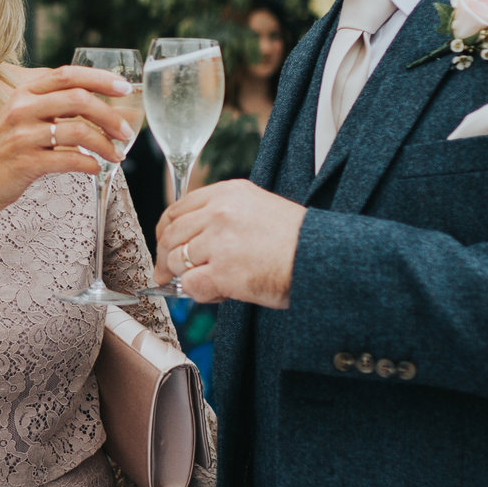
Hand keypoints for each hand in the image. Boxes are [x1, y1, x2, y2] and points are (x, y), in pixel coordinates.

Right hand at [0, 66, 130, 219]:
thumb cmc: (5, 150)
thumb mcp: (22, 118)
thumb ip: (52, 106)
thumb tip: (100, 106)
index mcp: (24, 93)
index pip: (67, 75)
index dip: (99, 78)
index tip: (124, 88)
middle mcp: (22, 110)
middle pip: (79, 100)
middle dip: (110, 116)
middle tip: (127, 132)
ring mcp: (23, 136)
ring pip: (78, 132)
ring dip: (105, 144)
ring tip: (116, 155)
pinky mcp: (26, 163)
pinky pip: (69, 160)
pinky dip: (89, 164)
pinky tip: (95, 168)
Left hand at [154, 179, 305, 307]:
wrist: (323, 259)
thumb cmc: (296, 240)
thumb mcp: (258, 209)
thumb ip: (222, 216)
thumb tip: (192, 240)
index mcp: (227, 192)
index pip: (177, 209)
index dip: (164, 231)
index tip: (164, 245)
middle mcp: (219, 212)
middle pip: (171, 235)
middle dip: (165, 258)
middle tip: (165, 275)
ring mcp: (219, 241)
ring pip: (177, 260)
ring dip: (186, 277)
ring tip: (210, 284)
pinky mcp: (222, 271)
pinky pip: (192, 286)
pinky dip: (200, 294)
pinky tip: (220, 293)